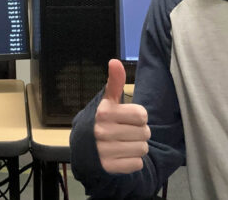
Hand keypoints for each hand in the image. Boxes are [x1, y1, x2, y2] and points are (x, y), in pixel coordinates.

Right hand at [94, 59, 149, 173]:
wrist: (83, 149)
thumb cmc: (100, 121)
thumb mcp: (106, 102)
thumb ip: (115, 83)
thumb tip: (115, 61)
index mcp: (104, 113)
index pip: (142, 115)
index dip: (138, 117)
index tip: (127, 119)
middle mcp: (103, 131)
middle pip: (145, 133)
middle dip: (138, 133)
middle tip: (125, 133)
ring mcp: (105, 150)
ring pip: (142, 149)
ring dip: (136, 147)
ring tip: (123, 144)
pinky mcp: (109, 167)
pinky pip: (137, 164)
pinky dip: (132, 162)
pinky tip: (120, 156)